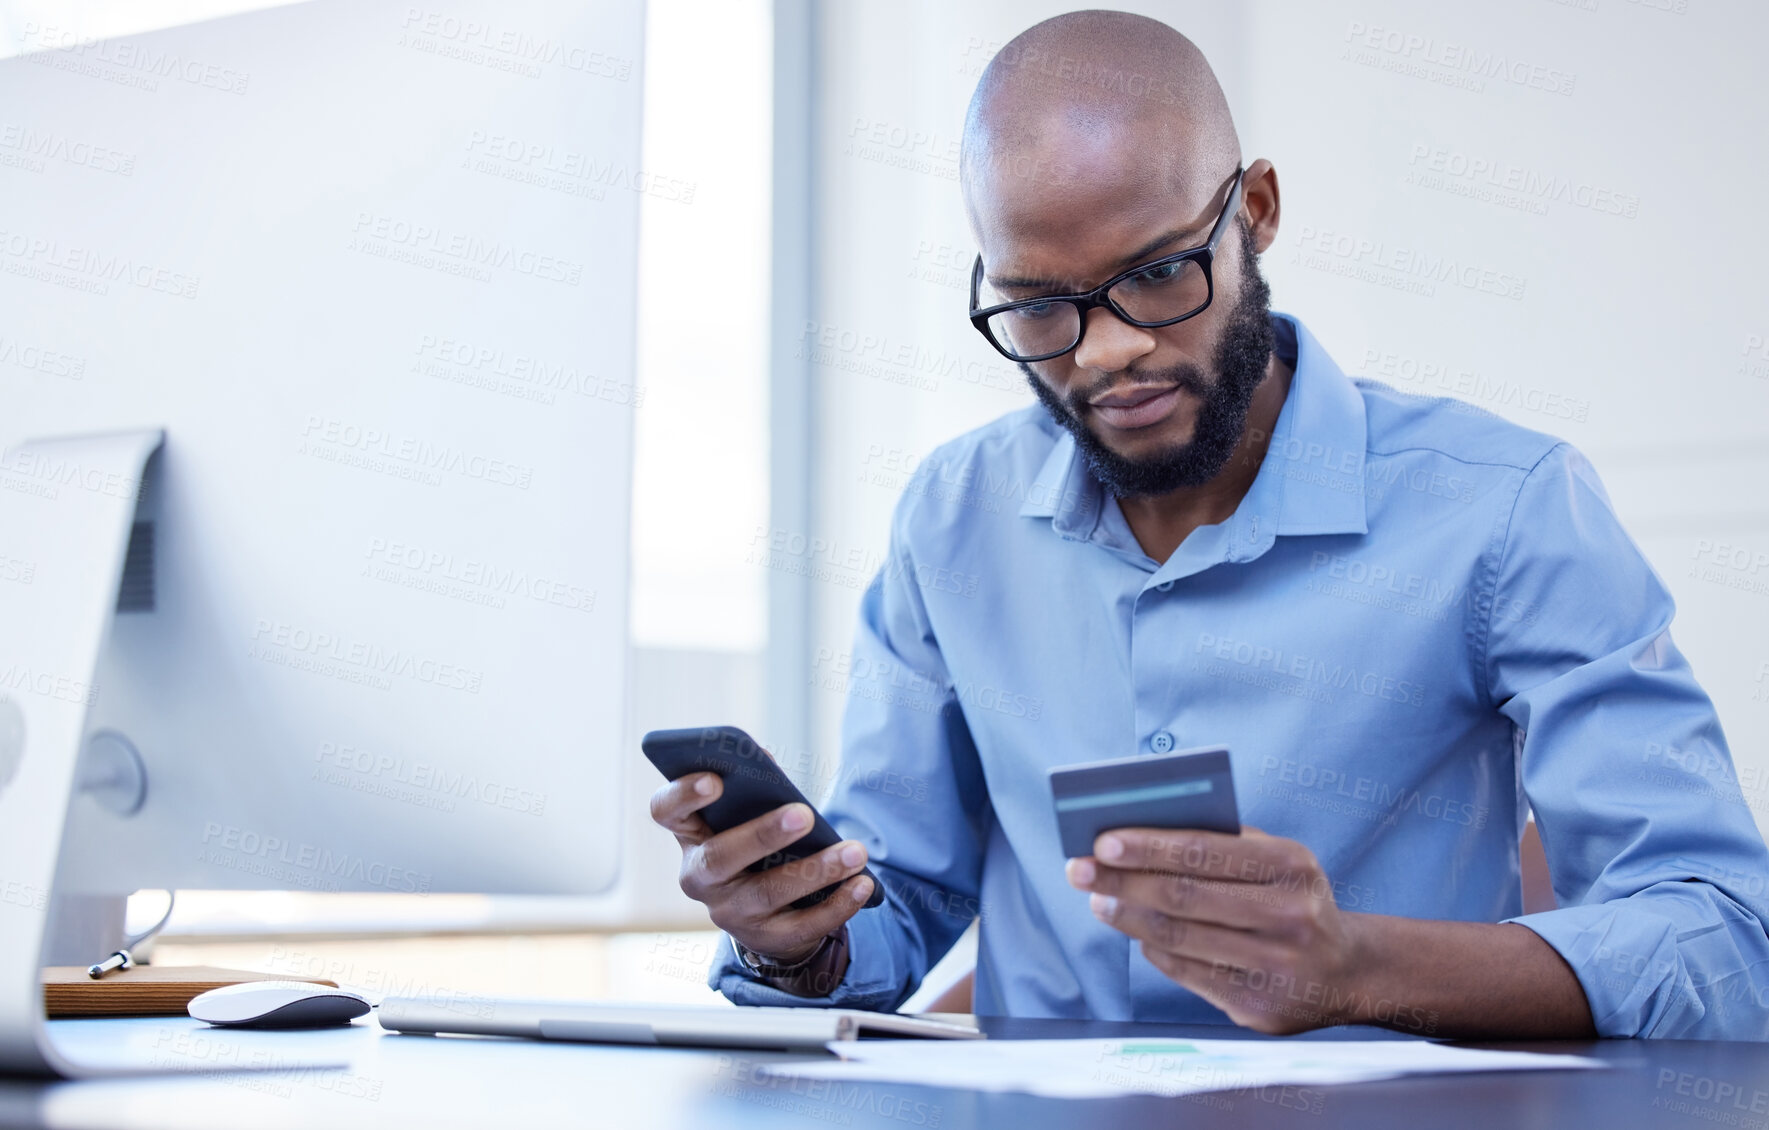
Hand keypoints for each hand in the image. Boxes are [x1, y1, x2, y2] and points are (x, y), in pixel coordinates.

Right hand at [649, 771, 873, 963]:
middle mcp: (699, 877)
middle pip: (720, 857)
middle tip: (804, 813)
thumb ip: (751, 786)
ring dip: (816, 870)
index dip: (683, 794)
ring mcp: (729, 913)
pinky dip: (837, 906)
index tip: (715, 778)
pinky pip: (802, 926)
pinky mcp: (765, 938)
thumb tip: (763, 758)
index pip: (666, 811)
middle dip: (762, 835)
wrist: (767, 910)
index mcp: (690, 834)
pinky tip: (862, 884)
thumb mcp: (746, 814)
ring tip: (855, 851)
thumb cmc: (756, 843)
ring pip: (768, 893)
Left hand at [1065, 826, 1367, 1033]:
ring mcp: (1276, 968)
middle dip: (1122, 881)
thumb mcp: (1277, 859)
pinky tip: (1134, 932)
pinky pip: (1187, 973)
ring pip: (1179, 938)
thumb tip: (1137, 832)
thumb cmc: (1293, 898)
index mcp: (1292, 866)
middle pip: (1183, 897)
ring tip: (1098, 900)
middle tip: (1078, 869)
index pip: (1204, 851)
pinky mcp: (1259, 1009)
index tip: (1102, 840)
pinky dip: (1154, 949)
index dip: (1148, 846)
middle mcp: (1289, 917)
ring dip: (1127, 918)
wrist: (1348, 971)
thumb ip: (1221, 842)